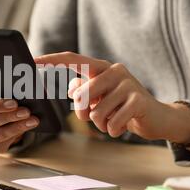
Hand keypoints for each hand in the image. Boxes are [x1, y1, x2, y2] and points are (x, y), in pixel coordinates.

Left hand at [35, 52, 189, 146]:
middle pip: (81, 94)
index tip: (33, 61)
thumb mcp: (100, 98)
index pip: (73, 59)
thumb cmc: (121, 107)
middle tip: (94, 116)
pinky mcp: (138, 100)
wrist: (156, 117)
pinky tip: (122, 126)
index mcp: (101, 67)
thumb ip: (84, 91)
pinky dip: (113, 130)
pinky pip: (112, 122)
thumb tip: (70, 88)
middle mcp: (114, 70)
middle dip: (82, 113)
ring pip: (96, 112)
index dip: (52, 60)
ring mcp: (128, 83)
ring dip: (100, 124)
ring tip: (112, 120)